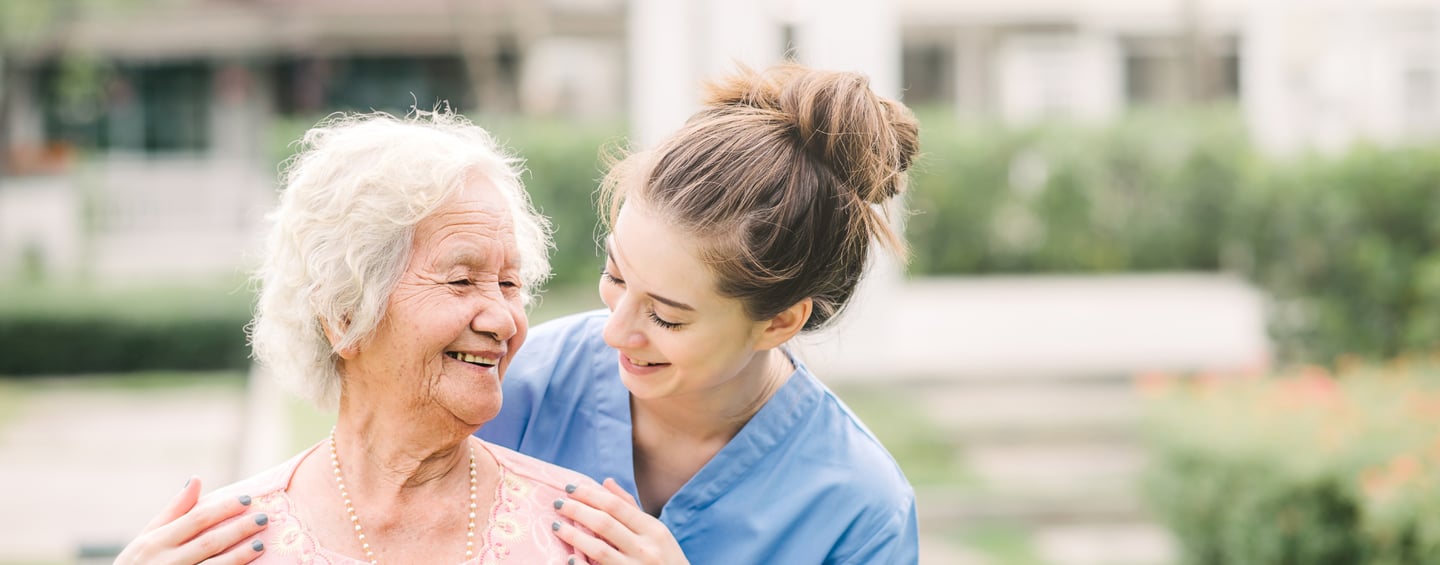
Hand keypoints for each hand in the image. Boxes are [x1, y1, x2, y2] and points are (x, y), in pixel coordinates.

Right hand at [114, 476, 268, 564]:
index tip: (248, 499)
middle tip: (263, 518)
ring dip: (239, 555)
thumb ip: (174, 511)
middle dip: (239, 529)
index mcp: (155, 542)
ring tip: (260, 544)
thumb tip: (196, 478)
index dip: (224, 508)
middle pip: (209, 542)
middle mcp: (165, 561)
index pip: (197, 520)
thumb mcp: (147, 537)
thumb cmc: (138, 563)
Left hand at [552, 478, 689, 564]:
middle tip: (557, 503)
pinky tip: (569, 558)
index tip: (570, 488)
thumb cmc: (666, 559)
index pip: (615, 505)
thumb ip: (630, 508)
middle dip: (577, 510)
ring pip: (598, 548)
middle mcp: (646, 548)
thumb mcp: (656, 532)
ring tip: (556, 526)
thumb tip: (606, 482)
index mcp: (653, 530)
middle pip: (604, 522)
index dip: (589, 494)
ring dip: (573, 535)